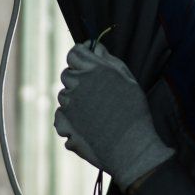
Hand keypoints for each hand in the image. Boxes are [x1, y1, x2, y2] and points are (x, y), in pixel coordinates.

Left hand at [53, 39, 173, 189]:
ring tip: (95, 111)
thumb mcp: (128, 80)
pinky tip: (87, 124)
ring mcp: (69, 104)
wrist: (130, 147)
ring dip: (75, 99)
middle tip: (95, 91)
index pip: (74, 53)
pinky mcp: (65, 122)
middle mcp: (78, 84)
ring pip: (64, 95)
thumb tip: (96, 47)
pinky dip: (69, 117)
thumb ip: (109, 61)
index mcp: (95, 69)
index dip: (79, 56)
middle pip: (67, 73)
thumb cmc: (134, 113)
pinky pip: (60, 114)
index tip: (85, 60)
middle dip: (77, 79)